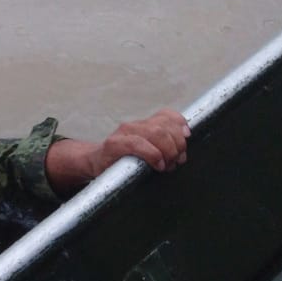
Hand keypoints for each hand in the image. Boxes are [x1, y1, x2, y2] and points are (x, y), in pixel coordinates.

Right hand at [45, 108, 190, 192]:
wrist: (94, 165)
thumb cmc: (124, 162)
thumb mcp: (146, 152)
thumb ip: (164, 147)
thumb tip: (183, 149)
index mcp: (144, 125)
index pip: (167, 115)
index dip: (180, 124)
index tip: (187, 138)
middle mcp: (134, 125)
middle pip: (164, 126)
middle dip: (177, 145)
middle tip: (177, 161)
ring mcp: (123, 133)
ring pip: (155, 132)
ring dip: (167, 150)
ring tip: (167, 165)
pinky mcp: (113, 144)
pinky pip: (137, 144)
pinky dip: (152, 154)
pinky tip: (157, 164)